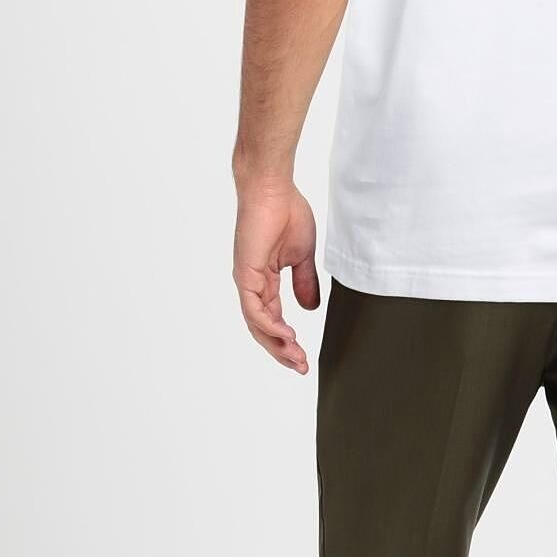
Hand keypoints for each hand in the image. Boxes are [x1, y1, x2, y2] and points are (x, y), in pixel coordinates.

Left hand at [233, 182, 319, 374]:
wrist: (273, 189)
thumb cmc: (287, 213)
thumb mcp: (303, 256)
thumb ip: (305, 283)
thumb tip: (310, 308)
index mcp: (264, 280)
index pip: (272, 318)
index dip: (287, 340)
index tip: (304, 356)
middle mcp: (252, 284)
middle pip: (262, 328)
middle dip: (281, 350)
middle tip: (301, 366)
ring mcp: (247, 280)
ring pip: (257, 324)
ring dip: (277, 343)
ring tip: (296, 357)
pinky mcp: (246, 274)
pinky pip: (255, 309)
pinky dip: (269, 325)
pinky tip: (287, 335)